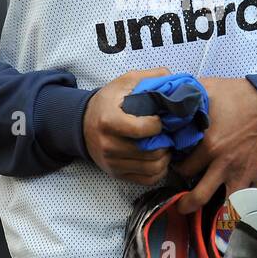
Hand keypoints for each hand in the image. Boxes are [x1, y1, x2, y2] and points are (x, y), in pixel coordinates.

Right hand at [83, 67, 174, 186]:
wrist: (83, 125)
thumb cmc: (108, 103)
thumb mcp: (124, 83)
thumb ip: (150, 78)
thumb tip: (174, 78)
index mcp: (109, 121)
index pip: (141, 129)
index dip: (158, 125)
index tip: (160, 120)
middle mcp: (108, 145)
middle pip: (150, 152)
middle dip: (166, 143)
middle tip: (169, 135)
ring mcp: (112, 162)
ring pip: (152, 168)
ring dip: (166, 158)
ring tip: (166, 146)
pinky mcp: (116, 174)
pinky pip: (147, 180)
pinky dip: (159, 172)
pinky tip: (159, 159)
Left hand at [172, 77, 256, 213]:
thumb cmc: (242, 95)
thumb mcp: (210, 89)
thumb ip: (187, 96)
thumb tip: (170, 98)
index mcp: (209, 146)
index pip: (183, 169)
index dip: (176, 171)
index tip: (176, 170)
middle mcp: (224, 164)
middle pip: (200, 196)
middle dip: (187, 205)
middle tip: (181, 207)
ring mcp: (244, 172)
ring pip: (226, 204)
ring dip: (216, 209)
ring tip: (209, 211)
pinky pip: (249, 196)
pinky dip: (241, 199)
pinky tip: (234, 197)